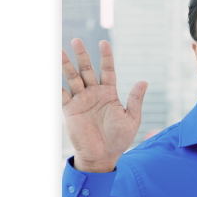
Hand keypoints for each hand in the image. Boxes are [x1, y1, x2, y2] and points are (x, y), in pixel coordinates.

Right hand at [61, 39, 146, 172]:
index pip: (107, 71)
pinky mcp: (71, 111)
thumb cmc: (120, 139)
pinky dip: (56, 86)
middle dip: (82, 56)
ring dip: (66, 65)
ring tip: (60, 51)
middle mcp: (94, 94)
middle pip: (87, 70)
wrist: (104, 156)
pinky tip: (52, 75)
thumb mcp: (131, 118)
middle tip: (76, 40)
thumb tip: (144, 81)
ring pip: (72, 79)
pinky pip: (61, 95)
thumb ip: (135, 100)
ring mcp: (81, 101)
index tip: (103, 42)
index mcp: (110, 94)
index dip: (106, 57)